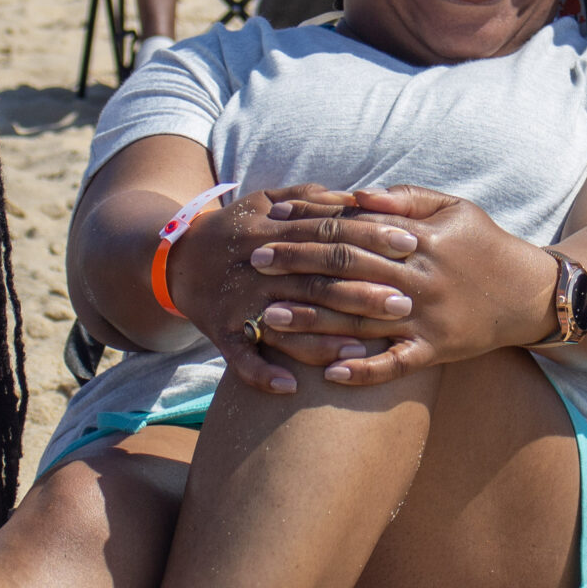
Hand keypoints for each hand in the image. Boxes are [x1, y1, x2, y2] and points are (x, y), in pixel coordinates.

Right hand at [163, 185, 421, 392]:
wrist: (175, 259)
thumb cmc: (235, 229)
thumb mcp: (266, 201)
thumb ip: (311, 199)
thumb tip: (359, 199)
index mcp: (273, 230)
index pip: (330, 231)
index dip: (371, 236)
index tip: (411, 244)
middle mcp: (257, 267)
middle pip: (316, 279)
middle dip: (362, 291)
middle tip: (405, 303)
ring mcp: (238, 302)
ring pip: (285, 322)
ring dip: (323, 339)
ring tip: (363, 349)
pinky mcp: (220, 332)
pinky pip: (241, 358)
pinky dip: (262, 374)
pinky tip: (290, 388)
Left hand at [250, 186, 558, 386]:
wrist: (531, 293)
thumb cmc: (484, 244)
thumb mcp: (452, 208)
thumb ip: (404, 199)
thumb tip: (356, 193)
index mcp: (421, 238)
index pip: (354, 227)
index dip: (311, 223)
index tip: (272, 222)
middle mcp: (420, 278)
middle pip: (347, 269)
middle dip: (298, 265)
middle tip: (255, 263)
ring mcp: (427, 317)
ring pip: (361, 319)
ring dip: (312, 320)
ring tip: (268, 318)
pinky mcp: (437, 351)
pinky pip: (396, 365)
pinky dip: (364, 370)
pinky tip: (329, 373)